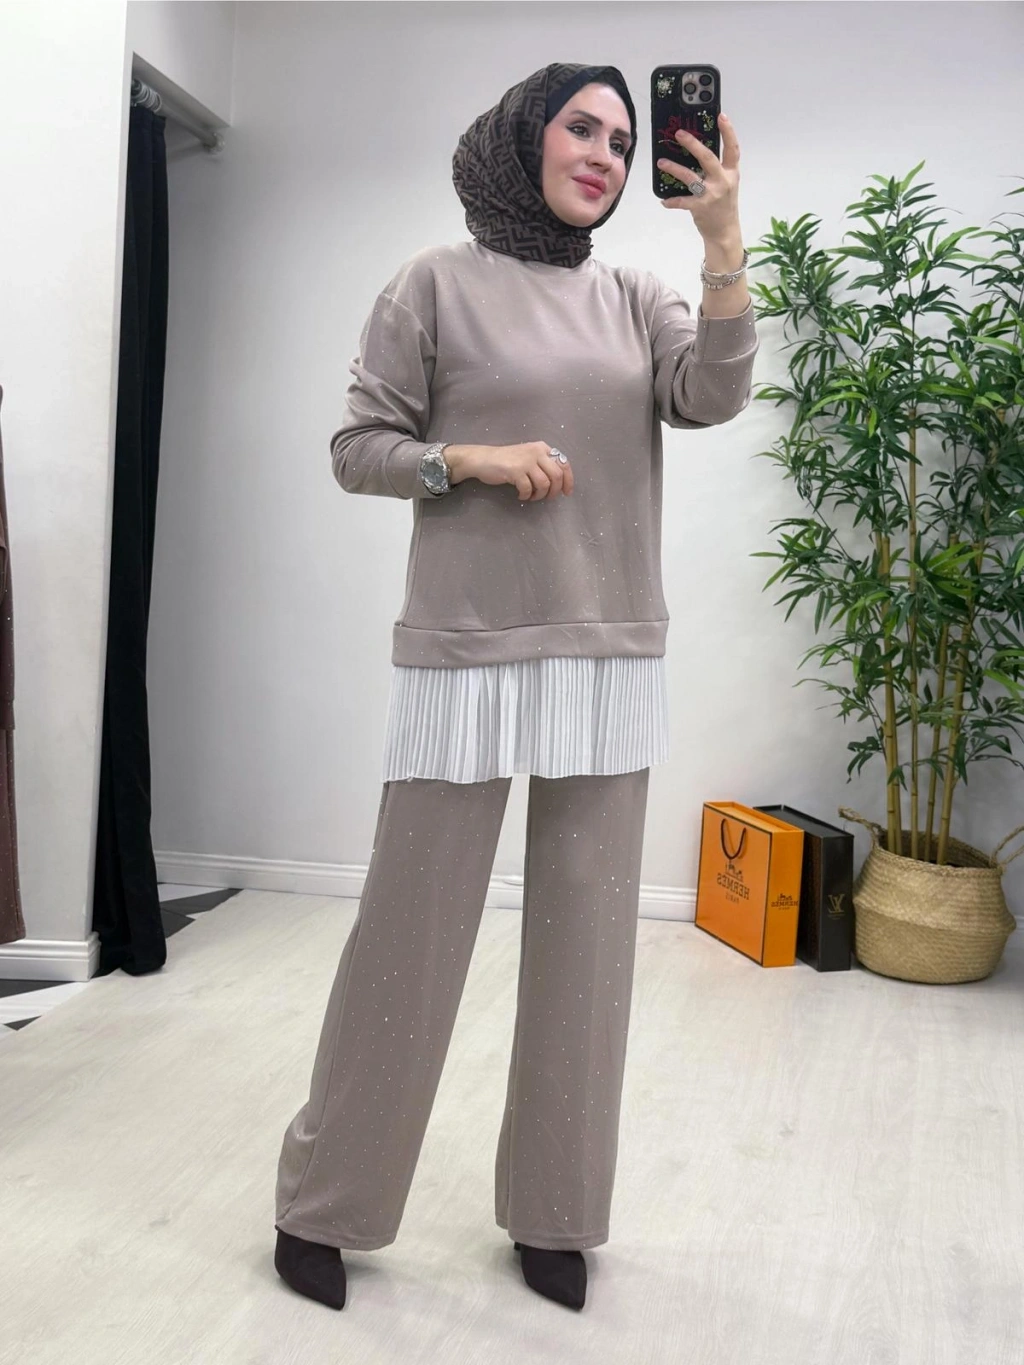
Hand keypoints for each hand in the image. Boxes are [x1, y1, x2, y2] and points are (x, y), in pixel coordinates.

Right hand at [451, 442, 573, 501]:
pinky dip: (526, 495)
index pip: (563, 463)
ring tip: (531, 496)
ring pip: (544, 484)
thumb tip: (559, 483)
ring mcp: (526, 460)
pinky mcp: (515, 470)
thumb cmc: (506, 461)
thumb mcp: (528, 457)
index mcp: (542, 447)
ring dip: (539, 495)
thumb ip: (543, 465)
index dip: (568, 480)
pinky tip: (521, 495)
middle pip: (557, 475)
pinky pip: (528, 488)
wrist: (483, 459)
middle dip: (554, 491)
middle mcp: (536, 451)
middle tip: (547, 498)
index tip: (566, 493)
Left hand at [656, 112, 741, 244]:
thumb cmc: (723, 205)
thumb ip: (717, 169)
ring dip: (674, 169)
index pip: (732, 148)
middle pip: (708, 158)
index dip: (728, 131)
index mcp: (731, 172)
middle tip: (679, 134)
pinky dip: (672, 201)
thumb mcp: (726, 183)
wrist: (725, 232)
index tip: (721, 116)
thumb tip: (695, 150)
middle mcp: (723, 181)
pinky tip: (663, 200)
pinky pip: (682, 201)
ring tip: (661, 162)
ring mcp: (712, 194)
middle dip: (693, 144)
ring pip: (691, 177)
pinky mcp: (701, 207)